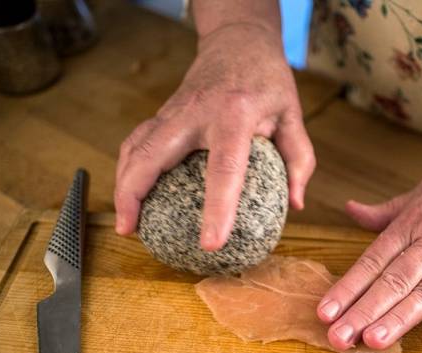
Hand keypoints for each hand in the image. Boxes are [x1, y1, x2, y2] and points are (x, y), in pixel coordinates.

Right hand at [114, 17, 314, 249]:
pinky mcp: (163, 113)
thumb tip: (295, 204)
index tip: (210, 243)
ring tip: (126, 222)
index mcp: (234, 115)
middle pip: (152, 154)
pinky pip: (137, 141)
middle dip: (134, 194)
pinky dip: (128, 168)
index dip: (216, 209)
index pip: (223, 170)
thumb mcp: (293, 115)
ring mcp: (173, 110)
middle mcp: (195, 112)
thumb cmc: (268, 80)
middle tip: (131, 231)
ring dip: (123, 184)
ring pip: (136, 147)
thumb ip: (299, 160)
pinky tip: (130, 194)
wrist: (238, 41)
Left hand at [317, 105, 421, 350]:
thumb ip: (386, 211)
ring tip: (373, 342)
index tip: (324, 311)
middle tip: (337, 338)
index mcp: (412, 224)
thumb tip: (350, 209)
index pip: (372, 260)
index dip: (347, 287)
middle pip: (392, 281)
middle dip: (362, 311)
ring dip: (398, 318)